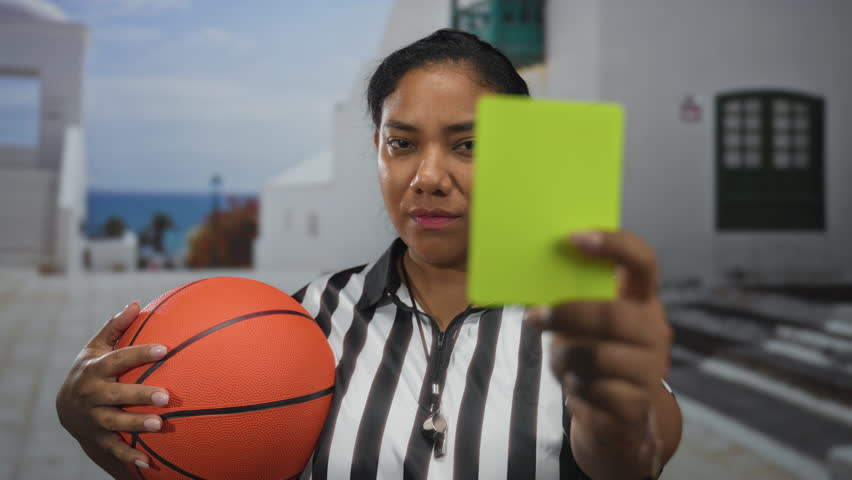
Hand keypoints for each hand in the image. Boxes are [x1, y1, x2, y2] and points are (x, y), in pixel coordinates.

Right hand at [56, 301, 169, 473]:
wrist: (66, 409)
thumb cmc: (91, 370)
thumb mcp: (96, 347)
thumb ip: (116, 326)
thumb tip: (137, 303)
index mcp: (94, 369)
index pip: (118, 359)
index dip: (140, 354)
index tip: (164, 349)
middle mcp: (91, 394)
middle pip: (115, 394)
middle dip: (140, 395)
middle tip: (166, 395)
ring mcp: (93, 418)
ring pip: (114, 422)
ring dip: (136, 424)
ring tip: (160, 425)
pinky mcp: (98, 437)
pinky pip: (114, 448)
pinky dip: (129, 456)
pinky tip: (149, 461)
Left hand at [525, 230, 671, 442]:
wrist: (617, 413)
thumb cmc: (595, 354)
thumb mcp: (586, 324)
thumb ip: (574, 301)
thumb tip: (534, 288)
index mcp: (642, 300)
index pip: (642, 261)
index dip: (613, 245)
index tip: (573, 238)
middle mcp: (654, 331)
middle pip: (612, 316)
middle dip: (567, 315)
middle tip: (534, 317)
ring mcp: (651, 369)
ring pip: (596, 357)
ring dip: (564, 357)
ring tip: (559, 359)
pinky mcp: (637, 403)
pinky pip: (593, 389)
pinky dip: (573, 385)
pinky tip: (574, 384)